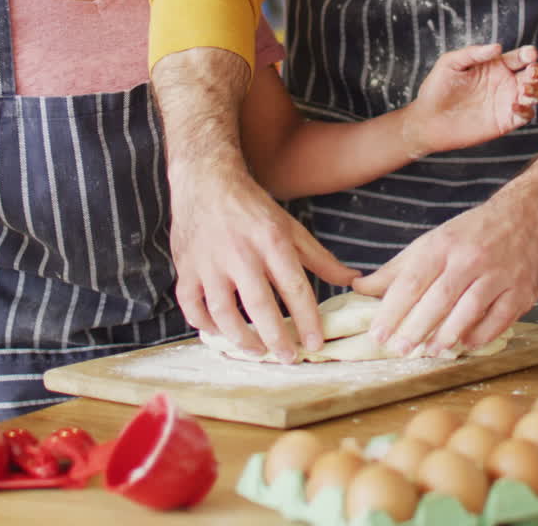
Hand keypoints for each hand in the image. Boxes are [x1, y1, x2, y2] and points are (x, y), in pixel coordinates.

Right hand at [170, 163, 358, 361]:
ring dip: (241, 339)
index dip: (307, 320)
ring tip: (257, 350)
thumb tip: (352, 280)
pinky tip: (219, 332)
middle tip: (288, 357)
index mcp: (271, 239)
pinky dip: (204, 325)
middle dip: (277, 339)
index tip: (315, 344)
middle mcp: (240, 251)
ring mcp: (209, 261)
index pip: (294, 287)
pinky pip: (191, 306)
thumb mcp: (289, 226)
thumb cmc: (251, 207)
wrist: (206, 180)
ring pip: (223, 312)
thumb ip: (320, 257)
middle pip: (260, 306)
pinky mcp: (185, 267)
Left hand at [352, 139, 537, 354]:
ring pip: (468, 311)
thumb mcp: (433, 241)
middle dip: (415, 327)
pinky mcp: (521, 292)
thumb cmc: (473, 232)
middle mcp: (470, 259)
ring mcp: (498, 276)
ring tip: (428, 352)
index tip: (378, 334)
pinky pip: (498, 320)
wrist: (528, 215)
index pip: (412, 280)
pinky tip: (464, 344)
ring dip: (446, 335)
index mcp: (444, 245)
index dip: (393, 309)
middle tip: (398, 350)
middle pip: (438, 299)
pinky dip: (480, 335)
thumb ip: (397, 268)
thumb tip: (360, 287)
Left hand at [404, 43, 537, 156]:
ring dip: (537, 90)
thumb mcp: (451, 63)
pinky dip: (526, 110)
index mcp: (495, 65)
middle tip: (532, 71)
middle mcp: (505, 82)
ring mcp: (507, 101)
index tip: (529, 54)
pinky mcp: (506, 121)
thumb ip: (473, 53)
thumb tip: (497, 46)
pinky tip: (514, 106)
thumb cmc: (438, 88)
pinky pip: (526, 115)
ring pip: (536, 94)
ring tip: (524, 89)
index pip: (519, 57)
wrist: (429, 120)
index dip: (528, 54)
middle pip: (534, 74)